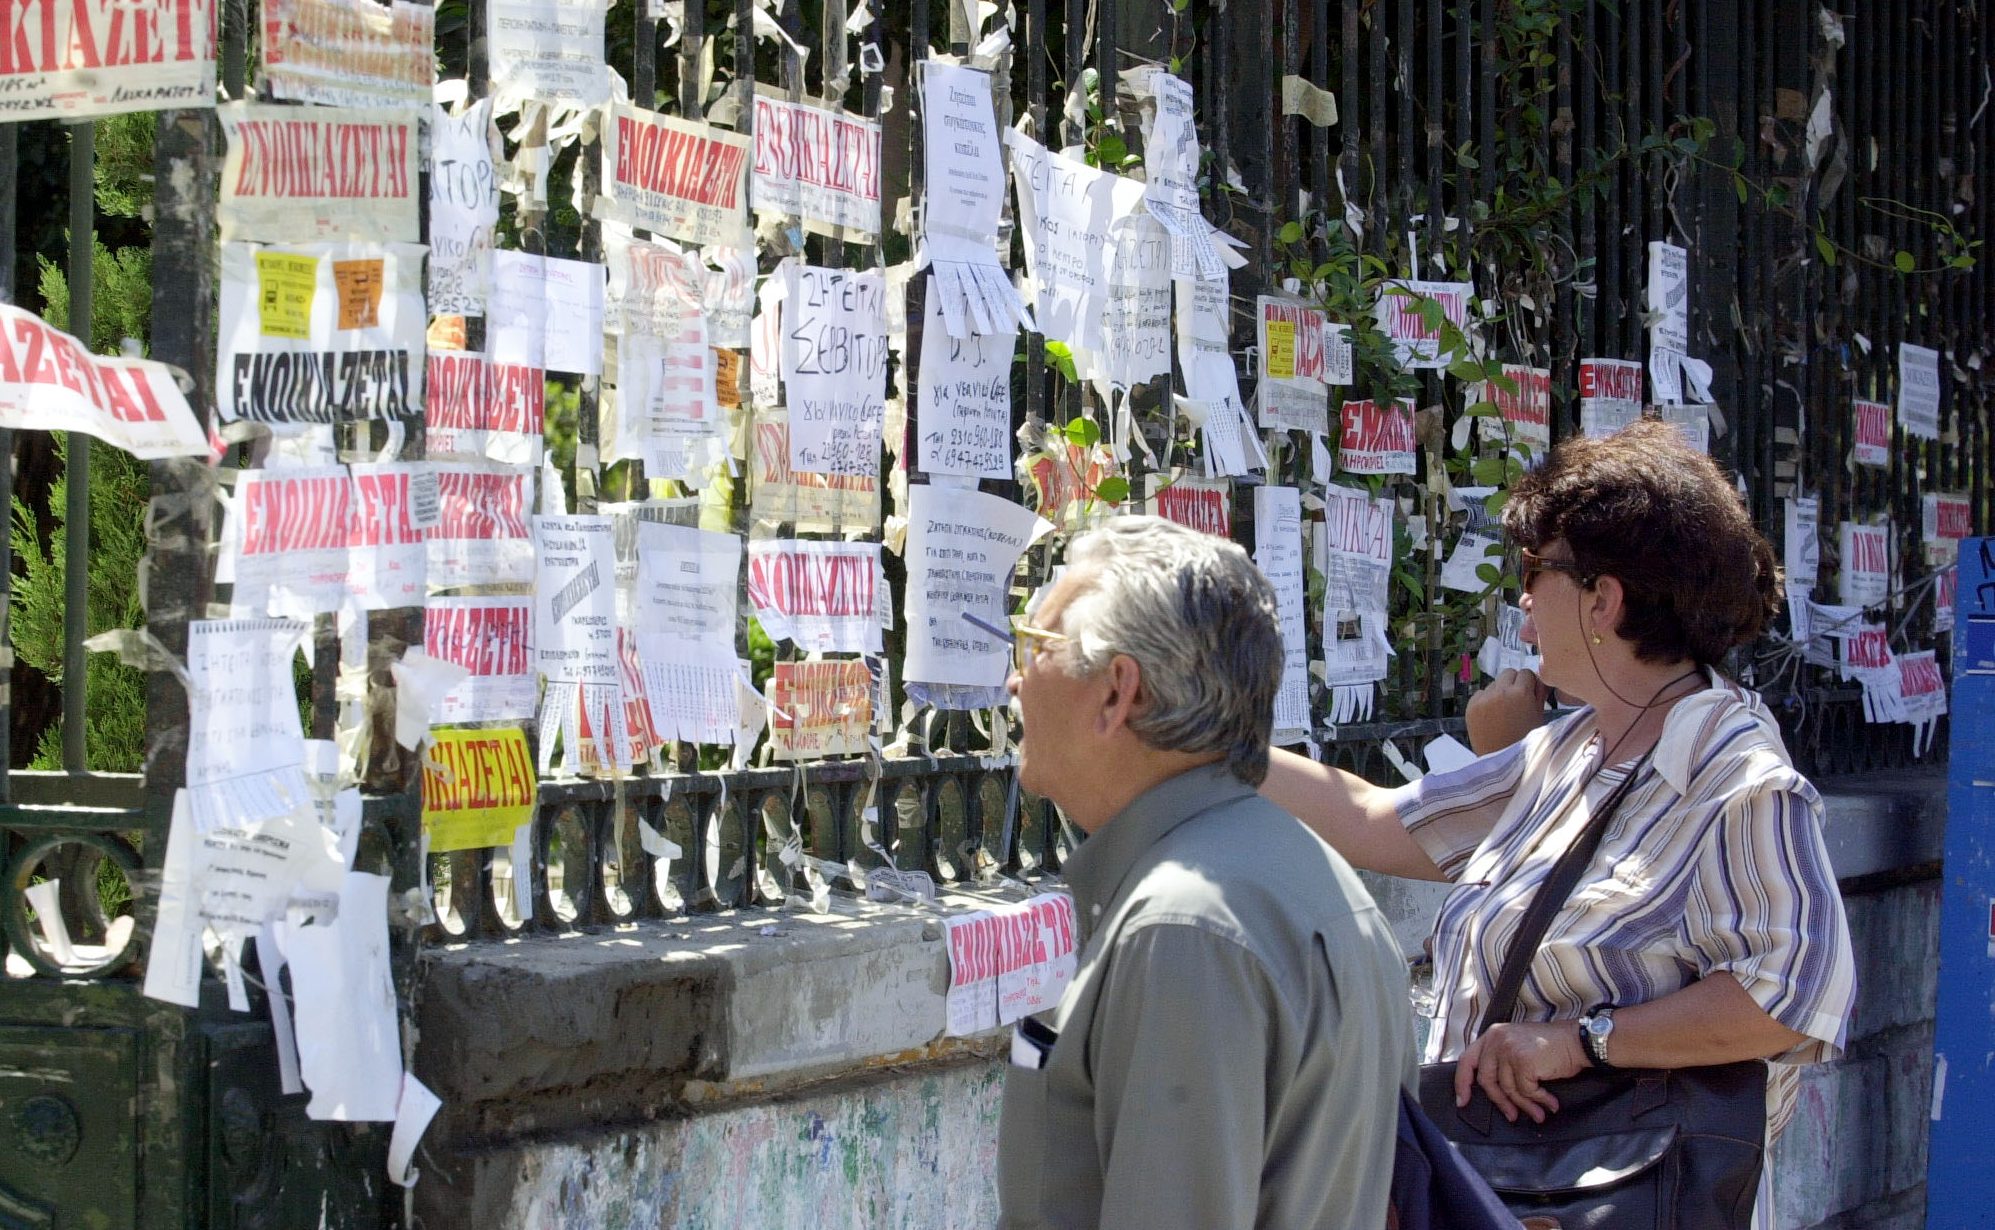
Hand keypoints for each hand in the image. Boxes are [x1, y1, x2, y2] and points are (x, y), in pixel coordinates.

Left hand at [1453, 1021, 1586, 1123]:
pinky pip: (1526, 1091)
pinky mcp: (1523, 1063)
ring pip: (1508, 1089)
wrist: (1577, 1040)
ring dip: (1525, 1106)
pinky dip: (1539, 1101)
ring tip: (1538, 1114)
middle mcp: (1496, 1041)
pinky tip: (1550, 1104)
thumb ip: (1501, 1060)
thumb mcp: (1517, 1044)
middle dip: (1499, 1102)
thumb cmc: (1551, 1046)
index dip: (1462, 1083)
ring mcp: (1509, 1051)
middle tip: (1512, 1116)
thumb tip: (1493, 1090)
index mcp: (1492, 1036)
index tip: (1462, 1101)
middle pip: (1486, 1080)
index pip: (1467, 1060)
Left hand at [1465, 668, 1550, 755]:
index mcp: (1521, 693)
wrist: (1502, 761)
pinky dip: (1486, 700)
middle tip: (1517, 700)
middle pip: (1509, 673)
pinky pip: (1481, 694)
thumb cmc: (1525, 741)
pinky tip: (1492, 716)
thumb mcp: (1539, 716)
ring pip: (1494, 683)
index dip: (1529, 683)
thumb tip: (1537, 681)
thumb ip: (1539, 695)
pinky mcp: (1471, 706)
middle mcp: (1500, 691)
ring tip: (1504, 711)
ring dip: (1500, 691)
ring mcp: (1483, 698)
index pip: (1526, 673)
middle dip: (1514, 683)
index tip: (1530, 693)